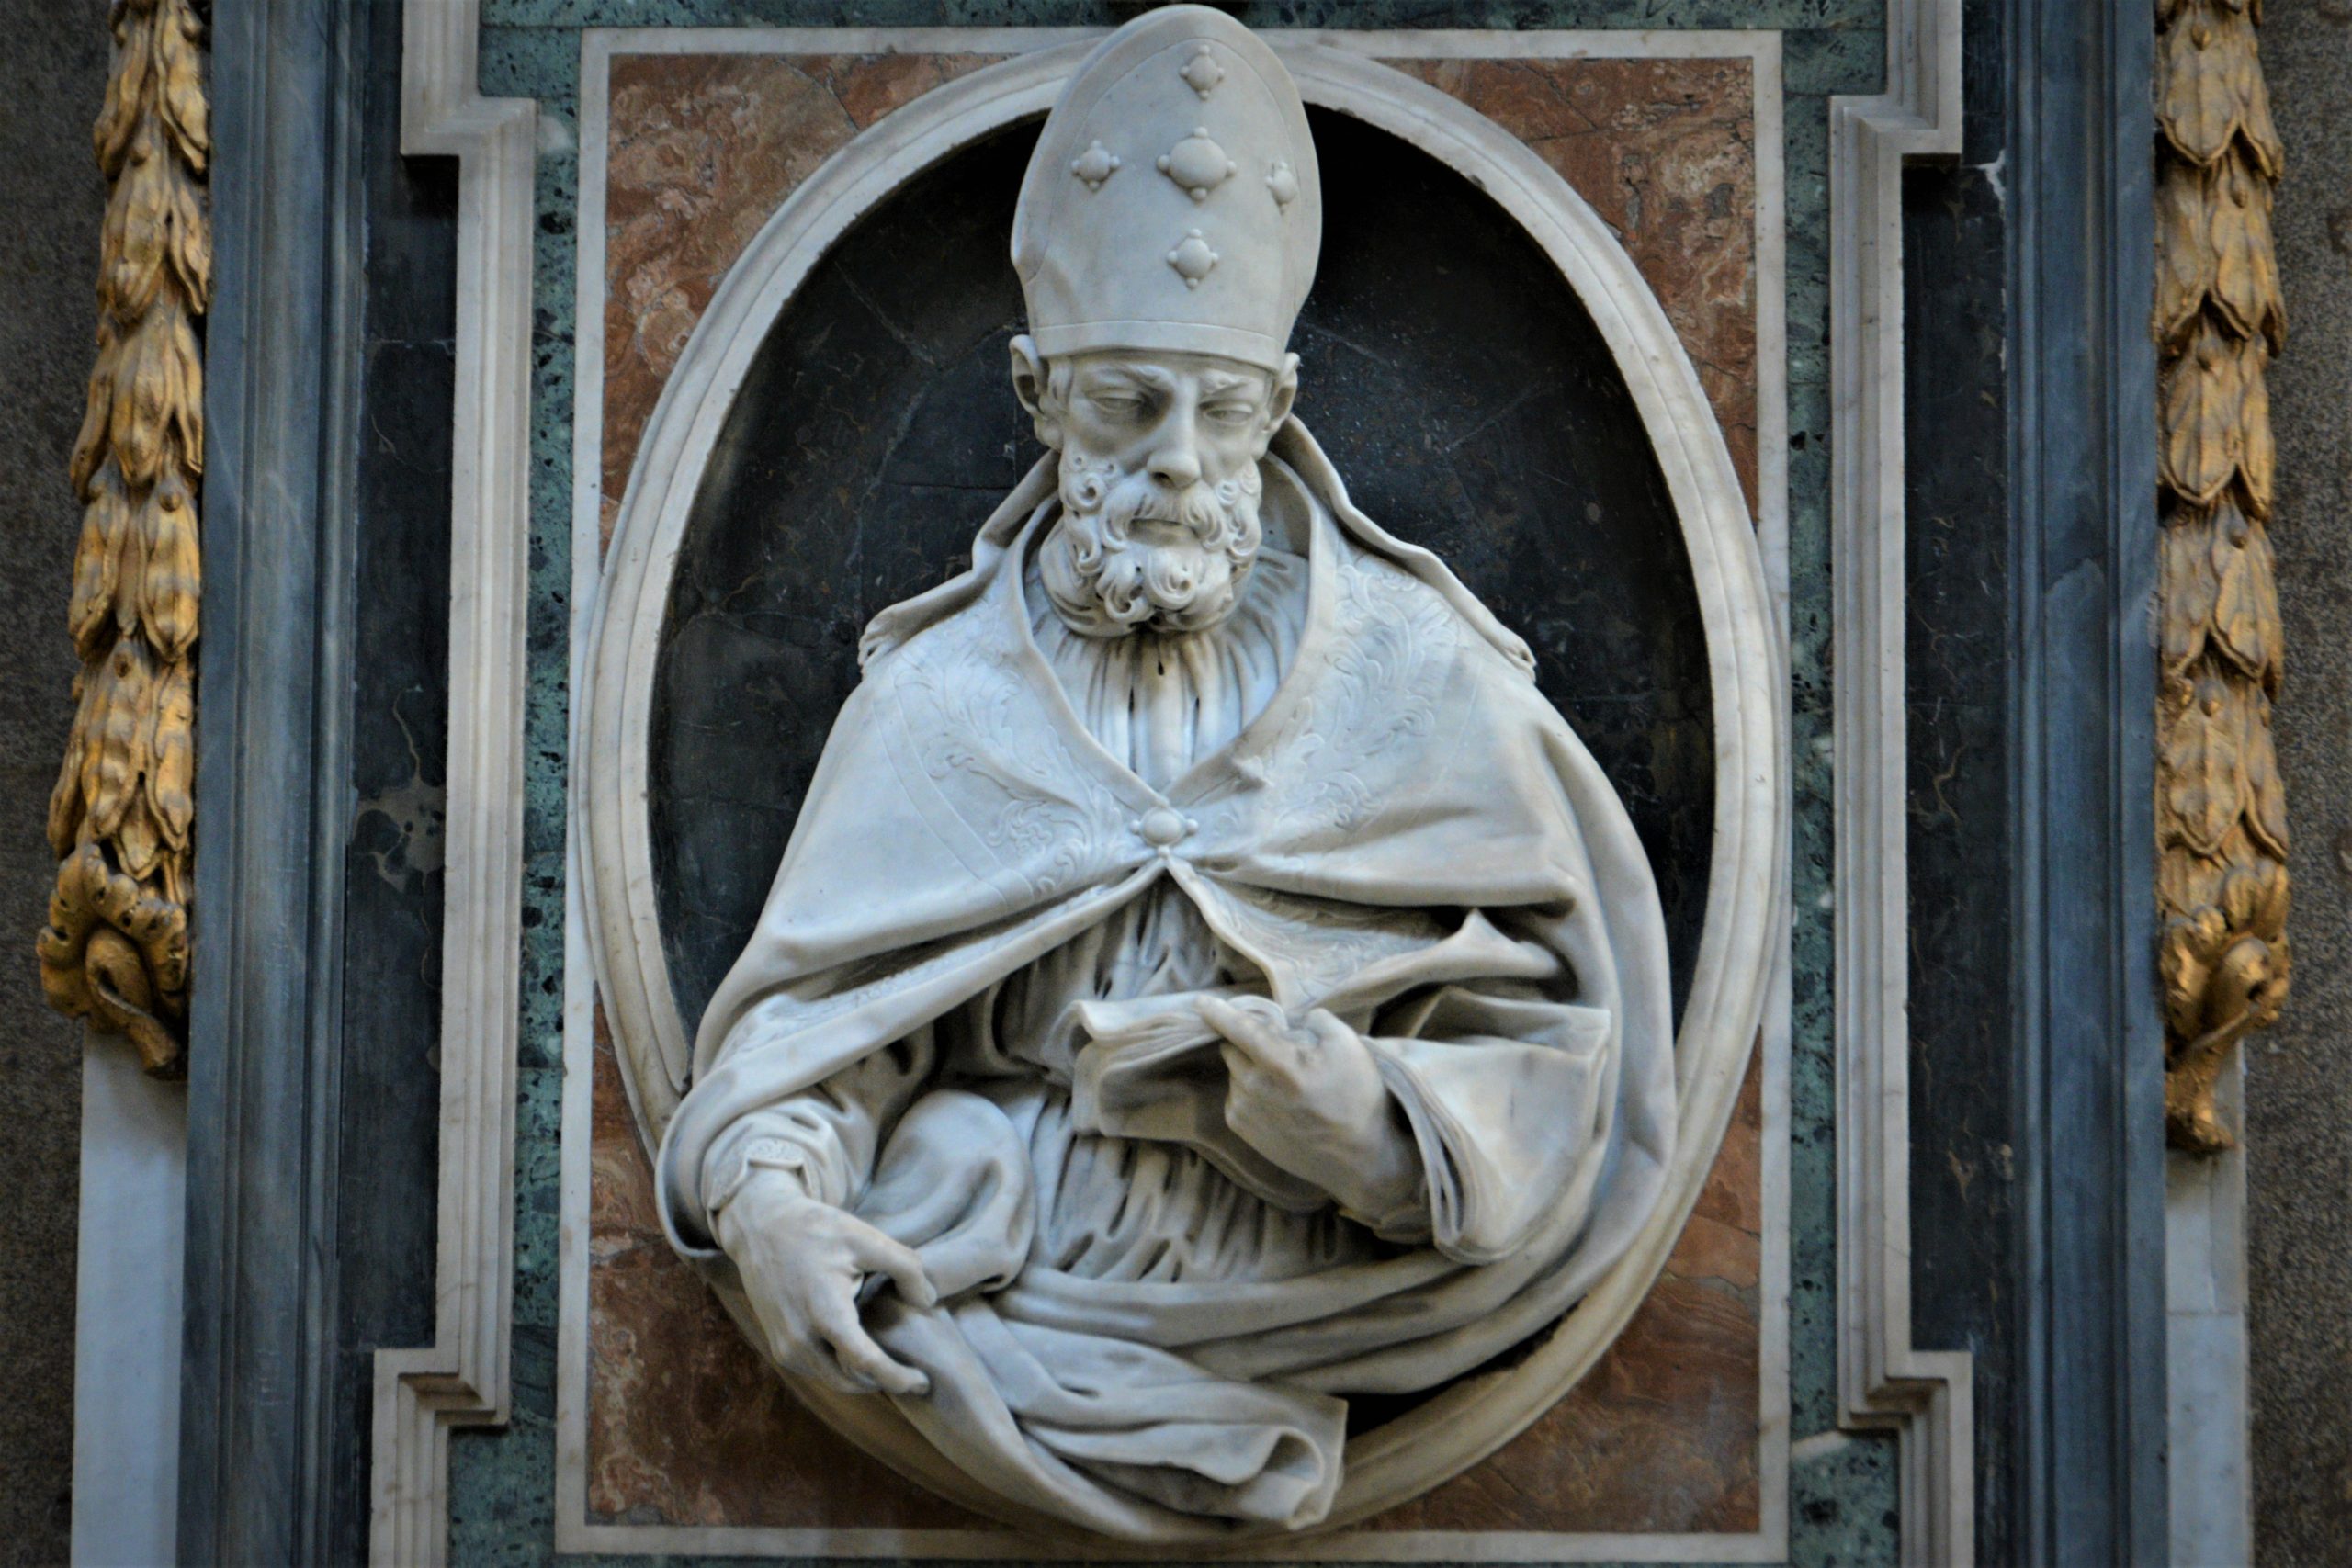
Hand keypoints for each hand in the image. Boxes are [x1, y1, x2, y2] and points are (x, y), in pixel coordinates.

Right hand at [715, 1172, 936, 1397]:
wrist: (761, 1228)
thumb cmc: (816, 1230)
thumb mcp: (867, 1238)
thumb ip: (906, 1267)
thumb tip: (928, 1302)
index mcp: (825, 1313)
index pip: (866, 1364)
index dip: (898, 1378)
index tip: (924, 1383)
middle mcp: (801, 1339)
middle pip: (851, 1381)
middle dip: (884, 1382)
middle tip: (913, 1378)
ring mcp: (785, 1347)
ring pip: (833, 1380)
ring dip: (861, 1379)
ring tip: (889, 1365)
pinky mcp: (778, 1347)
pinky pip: (816, 1370)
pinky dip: (840, 1370)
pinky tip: (858, 1354)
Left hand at [1196, 996, 1420, 1219]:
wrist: (1359, 1157)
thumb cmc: (1358, 1098)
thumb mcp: (1349, 1045)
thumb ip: (1316, 1020)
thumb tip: (1293, 1019)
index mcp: (1280, 1063)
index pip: (1239, 1028)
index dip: (1217, 1011)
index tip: (1199, 1000)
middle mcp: (1254, 1086)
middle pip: (1232, 1048)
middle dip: (1249, 1043)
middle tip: (1281, 1051)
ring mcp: (1245, 1111)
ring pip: (1234, 1073)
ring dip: (1250, 1068)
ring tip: (1285, 1083)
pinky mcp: (1242, 1131)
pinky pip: (1234, 1096)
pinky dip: (1249, 1090)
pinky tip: (1277, 1101)